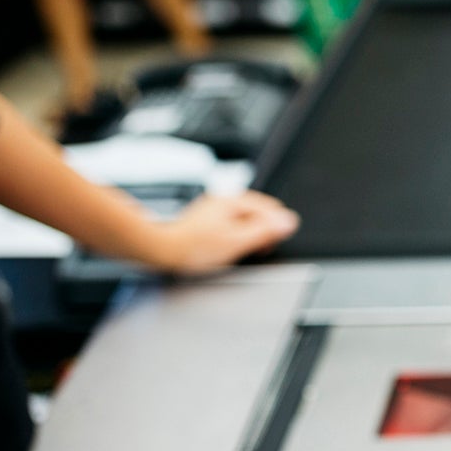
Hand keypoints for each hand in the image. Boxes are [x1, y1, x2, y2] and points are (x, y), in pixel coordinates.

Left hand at [140, 191, 298, 273]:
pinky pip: (233, 224)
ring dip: (249, 234)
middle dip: (263, 229)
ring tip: (240, 250)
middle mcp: (225, 201)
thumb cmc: (194, 247)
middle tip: (256, 248)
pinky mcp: (208, 219)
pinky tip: (228, 247)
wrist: (163, 249)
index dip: (276, 228)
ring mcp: (215, 209)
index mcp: (234, 202)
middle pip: (259, 212)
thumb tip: (288, 222)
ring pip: (246, 218)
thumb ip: (265, 231)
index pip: (271, 209)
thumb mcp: (237, 241)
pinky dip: (236, 235)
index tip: (269, 245)